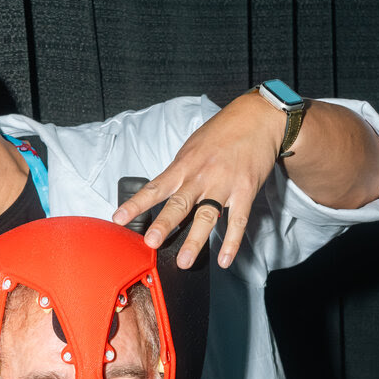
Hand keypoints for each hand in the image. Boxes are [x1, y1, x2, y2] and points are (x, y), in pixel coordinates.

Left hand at [112, 92, 282, 269]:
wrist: (258, 118)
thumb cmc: (222, 132)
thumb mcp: (192, 147)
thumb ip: (178, 172)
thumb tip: (163, 194)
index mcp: (184, 166)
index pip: (155, 188)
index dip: (136, 204)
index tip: (119, 219)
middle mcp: (201, 177)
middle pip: (179, 204)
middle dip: (164, 224)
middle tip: (151, 242)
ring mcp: (224, 185)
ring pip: (207, 216)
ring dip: (195, 240)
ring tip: (185, 261)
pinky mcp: (245, 191)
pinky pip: (238, 221)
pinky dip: (232, 242)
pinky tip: (224, 259)